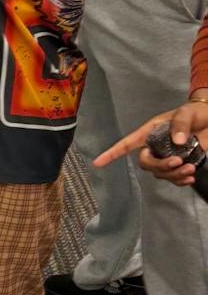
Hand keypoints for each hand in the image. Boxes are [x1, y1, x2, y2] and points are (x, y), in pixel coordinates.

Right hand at [93, 98, 207, 186]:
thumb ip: (180, 124)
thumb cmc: (195, 112)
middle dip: (161, 166)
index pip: (127, 144)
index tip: (98, 163)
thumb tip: (176, 141)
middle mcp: (155, 146)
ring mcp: (166, 156)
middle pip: (147, 163)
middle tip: (179, 162)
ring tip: (191, 168)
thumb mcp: (187, 113)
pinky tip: (190, 178)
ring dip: (174, 175)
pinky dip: (180, 181)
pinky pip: (173, 179)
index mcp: (150, 132)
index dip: (112, 153)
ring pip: (160, 173)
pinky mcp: (179, 164)